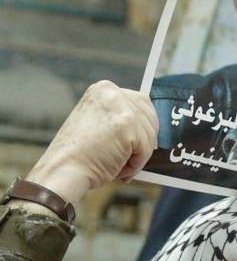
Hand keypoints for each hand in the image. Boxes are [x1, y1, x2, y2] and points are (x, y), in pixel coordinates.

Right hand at [26, 81, 158, 206]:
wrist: (64, 170)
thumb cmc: (79, 155)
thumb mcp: (98, 124)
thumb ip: (119, 118)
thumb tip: (148, 126)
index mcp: (103, 89)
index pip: (140, 101)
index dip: (144, 124)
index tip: (141, 140)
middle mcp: (112, 92)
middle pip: (149, 115)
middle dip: (146, 139)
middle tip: (134, 157)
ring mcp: (121, 107)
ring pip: (149, 134)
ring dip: (138, 155)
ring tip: (119, 166)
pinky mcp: (127, 124)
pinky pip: (146, 148)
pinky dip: (136, 164)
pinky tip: (120, 170)